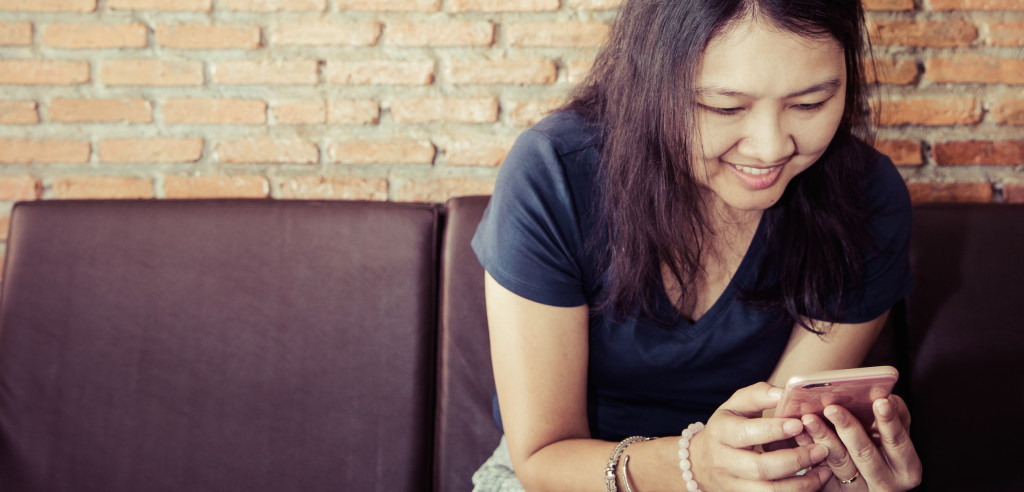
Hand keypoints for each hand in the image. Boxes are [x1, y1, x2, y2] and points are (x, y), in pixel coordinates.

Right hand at [689, 382, 831, 490]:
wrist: (704, 461)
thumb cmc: (729, 426)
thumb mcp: (736, 405)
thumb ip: (759, 395)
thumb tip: (784, 393)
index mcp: (720, 432)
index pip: (745, 433)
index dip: (773, 430)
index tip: (799, 423)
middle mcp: (723, 461)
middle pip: (760, 468)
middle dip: (794, 460)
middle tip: (820, 449)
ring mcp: (732, 484)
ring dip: (801, 484)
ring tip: (824, 470)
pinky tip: (813, 483)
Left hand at [795, 395, 921, 490]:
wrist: (865, 474)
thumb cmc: (882, 443)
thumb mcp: (894, 433)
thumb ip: (892, 416)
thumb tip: (881, 394)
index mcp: (907, 468)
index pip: (898, 443)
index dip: (889, 422)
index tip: (880, 401)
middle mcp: (886, 483)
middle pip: (865, 454)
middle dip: (848, 428)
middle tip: (832, 408)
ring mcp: (860, 489)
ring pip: (840, 462)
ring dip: (823, 437)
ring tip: (809, 418)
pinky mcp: (836, 491)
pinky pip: (820, 469)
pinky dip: (809, 448)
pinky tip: (801, 432)